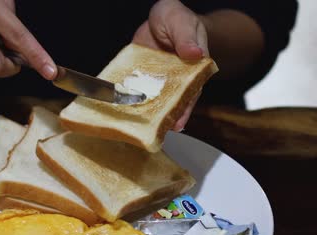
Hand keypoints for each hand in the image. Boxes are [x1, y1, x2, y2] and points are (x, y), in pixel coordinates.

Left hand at [133, 0, 208, 131]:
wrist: (159, 19)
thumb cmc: (176, 19)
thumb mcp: (182, 22)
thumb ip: (186, 37)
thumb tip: (195, 53)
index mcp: (192, 69)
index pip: (191, 91)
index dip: (185, 109)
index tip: (178, 123)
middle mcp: (174, 79)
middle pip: (171, 101)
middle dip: (165, 118)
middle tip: (158, 133)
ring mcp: (156, 80)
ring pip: (152, 100)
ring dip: (146, 114)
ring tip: (139, 130)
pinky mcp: (140, 76)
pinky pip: (134, 88)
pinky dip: (128, 98)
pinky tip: (122, 109)